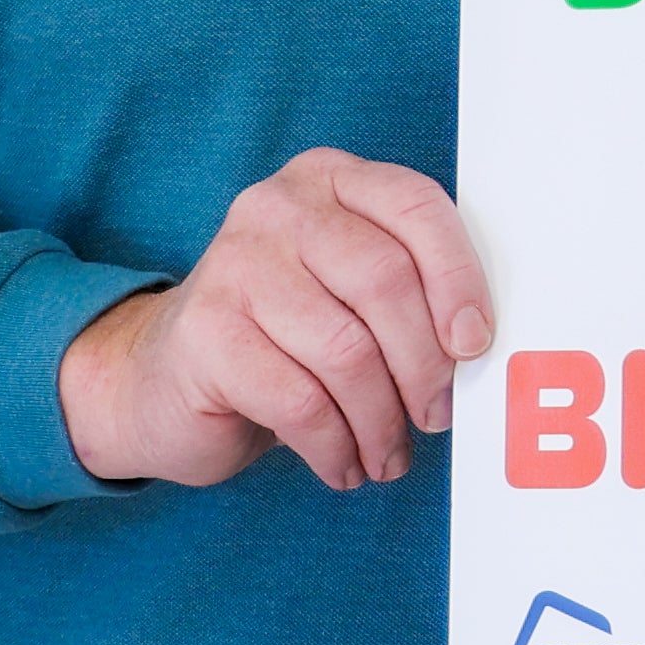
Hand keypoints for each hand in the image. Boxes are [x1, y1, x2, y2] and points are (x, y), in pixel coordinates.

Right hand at [56, 149, 492, 490]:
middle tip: (435, 416)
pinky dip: (334, 445)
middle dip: (424, 364)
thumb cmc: (283, 338)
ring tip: (386, 455)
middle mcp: (278, 208)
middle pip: (384, 281)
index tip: (477, 344)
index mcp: (329, 179)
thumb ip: (409, 292)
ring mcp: (233, 265)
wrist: (161, 379)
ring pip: (346, 350)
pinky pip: (299, 400)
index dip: (459, 277)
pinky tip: (342, 464)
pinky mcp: (205, 333)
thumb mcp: (349, 295)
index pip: (415, 206)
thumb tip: (482, 348)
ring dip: (381, 420)